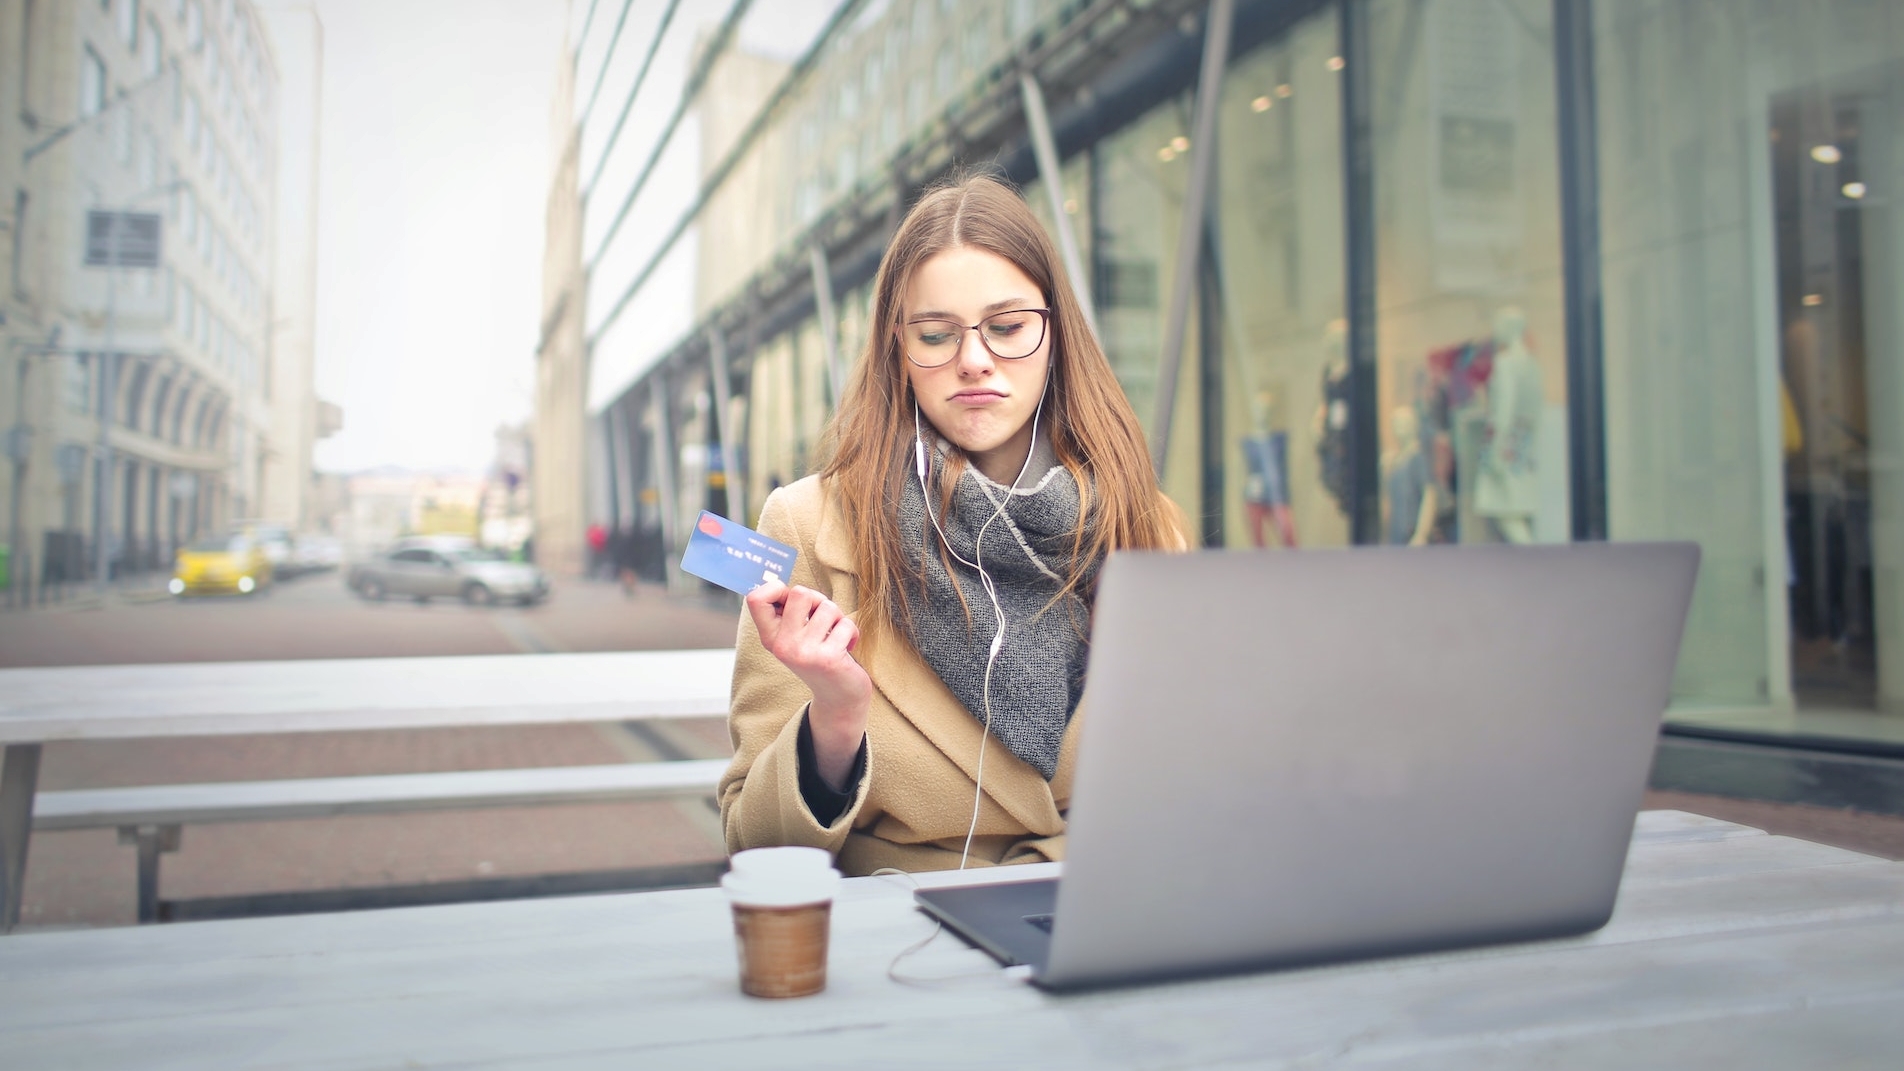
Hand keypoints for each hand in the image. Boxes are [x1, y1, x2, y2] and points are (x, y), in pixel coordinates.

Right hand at [745, 580, 871, 789]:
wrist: (839, 698)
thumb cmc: (820, 656)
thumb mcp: (795, 636)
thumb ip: (788, 612)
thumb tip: (775, 582)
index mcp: (770, 637)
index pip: (755, 598)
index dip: (777, 588)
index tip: (791, 600)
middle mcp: (782, 645)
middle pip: (800, 592)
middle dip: (818, 600)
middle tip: (822, 619)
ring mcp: (804, 652)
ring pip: (828, 607)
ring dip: (838, 619)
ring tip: (834, 637)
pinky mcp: (828, 658)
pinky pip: (846, 624)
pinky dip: (852, 633)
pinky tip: (846, 649)